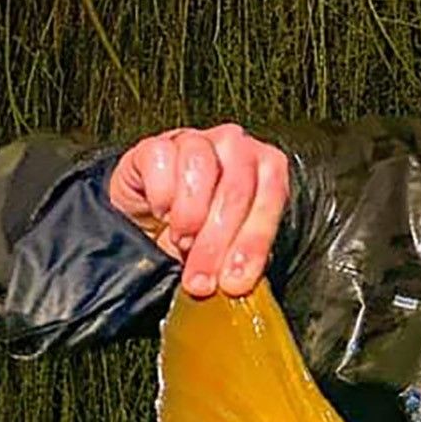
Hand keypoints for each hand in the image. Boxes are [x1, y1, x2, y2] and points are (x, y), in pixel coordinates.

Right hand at [109, 123, 289, 296]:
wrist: (148, 222)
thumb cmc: (198, 232)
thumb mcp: (228, 248)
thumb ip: (241, 257)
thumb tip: (239, 281)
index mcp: (266, 167)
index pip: (272, 196)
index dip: (253, 242)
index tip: (235, 280)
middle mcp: (236, 146)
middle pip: (236, 189)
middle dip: (217, 243)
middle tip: (201, 280)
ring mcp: (196, 140)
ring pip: (201, 168)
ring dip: (190, 216)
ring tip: (182, 242)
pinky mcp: (155, 143)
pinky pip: (162, 160)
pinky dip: (161, 194)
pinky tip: (161, 213)